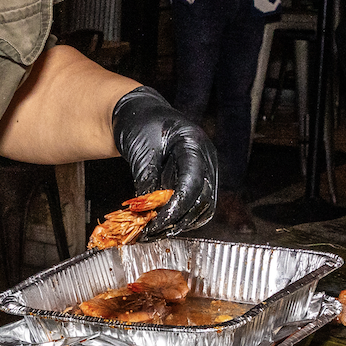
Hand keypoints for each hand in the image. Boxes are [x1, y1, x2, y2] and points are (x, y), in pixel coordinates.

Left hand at [110, 86, 216, 235]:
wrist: (140, 113)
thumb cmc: (140, 124)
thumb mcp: (140, 150)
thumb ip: (146, 179)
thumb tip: (147, 211)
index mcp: (193, 144)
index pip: (192, 183)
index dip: (176, 208)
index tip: (156, 223)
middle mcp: (205, 157)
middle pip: (203, 200)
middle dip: (178, 220)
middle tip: (152, 232)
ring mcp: (205, 168)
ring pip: (203, 207)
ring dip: (180, 222)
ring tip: (154, 230)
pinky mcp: (198, 179)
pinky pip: (196, 204)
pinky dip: (180, 216)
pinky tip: (161, 222)